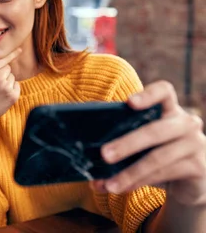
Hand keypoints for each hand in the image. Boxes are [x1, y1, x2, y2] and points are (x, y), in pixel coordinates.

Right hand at [0, 48, 21, 126]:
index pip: (3, 58)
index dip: (11, 54)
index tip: (20, 49)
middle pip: (8, 68)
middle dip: (3, 73)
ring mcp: (6, 86)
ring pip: (12, 77)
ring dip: (7, 82)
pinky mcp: (13, 95)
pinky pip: (16, 86)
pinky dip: (11, 90)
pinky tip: (1, 97)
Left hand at [92, 81, 205, 205]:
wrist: (192, 180)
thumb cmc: (159, 153)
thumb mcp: (145, 141)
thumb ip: (125, 135)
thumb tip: (85, 146)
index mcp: (170, 109)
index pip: (164, 91)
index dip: (148, 95)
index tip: (129, 102)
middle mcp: (186, 123)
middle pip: (154, 130)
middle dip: (127, 143)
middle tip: (104, 155)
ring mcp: (196, 144)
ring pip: (157, 158)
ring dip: (129, 173)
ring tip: (108, 184)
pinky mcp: (198, 167)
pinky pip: (163, 174)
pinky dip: (138, 182)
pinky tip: (122, 188)